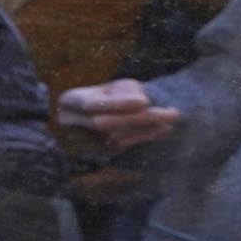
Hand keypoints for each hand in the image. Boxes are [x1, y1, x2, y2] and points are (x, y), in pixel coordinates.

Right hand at [55, 78, 182, 150]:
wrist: (110, 114)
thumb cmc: (116, 95)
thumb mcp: (120, 87)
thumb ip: (128, 93)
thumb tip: (142, 105)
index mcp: (69, 100)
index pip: (90, 104)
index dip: (117, 103)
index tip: (145, 101)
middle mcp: (69, 123)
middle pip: (103, 124)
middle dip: (137, 118)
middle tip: (171, 113)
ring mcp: (80, 141)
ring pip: (114, 137)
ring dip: (145, 128)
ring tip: (171, 117)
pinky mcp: (97, 153)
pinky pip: (121, 147)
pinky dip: (142, 138)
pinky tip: (162, 129)